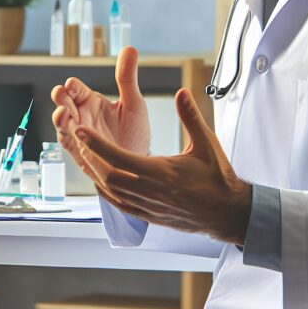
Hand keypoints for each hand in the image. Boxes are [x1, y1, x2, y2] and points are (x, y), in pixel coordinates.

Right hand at [51, 46, 149, 162]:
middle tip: (63, 94)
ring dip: (59, 117)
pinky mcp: (77, 151)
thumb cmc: (135, 134)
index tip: (73, 84)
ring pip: (60, 122)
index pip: (75, 88)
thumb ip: (127, 78)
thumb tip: (130, 48)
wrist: (137, 167)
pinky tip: (72, 133)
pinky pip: (66, 142)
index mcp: (90, 101)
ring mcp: (76, 133)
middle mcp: (80, 115)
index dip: (72, 85)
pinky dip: (66, 137)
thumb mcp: (134, 103)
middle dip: (60, 97)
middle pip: (62, 101)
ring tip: (64, 114)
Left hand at [72, 87, 251, 244]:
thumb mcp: (206, 144)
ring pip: (111, 192)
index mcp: (161, 173)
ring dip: (96, 174)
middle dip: (91, 157)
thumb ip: (191, 117)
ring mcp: (148, 207)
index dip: (96, 144)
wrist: (227, 213)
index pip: (119, 157)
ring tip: (87, 156)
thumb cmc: (218, 179)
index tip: (81, 131)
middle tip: (80, 141)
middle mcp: (150, 192)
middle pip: (108, 176)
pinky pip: (119, 204)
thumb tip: (182, 92)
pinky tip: (102, 181)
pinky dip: (106, 191)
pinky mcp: (149, 216)